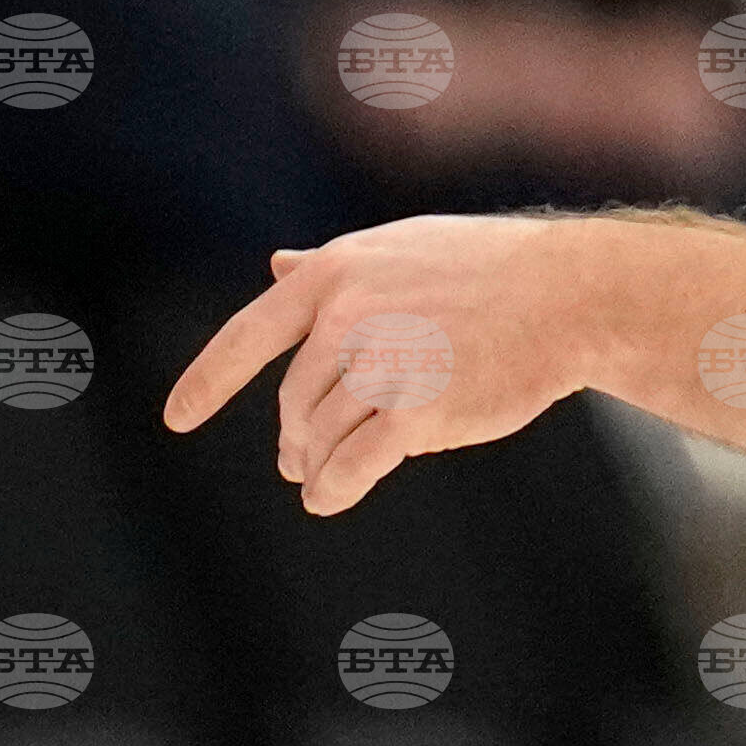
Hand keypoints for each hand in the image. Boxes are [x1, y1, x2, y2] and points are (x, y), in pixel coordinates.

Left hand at [160, 216, 600, 515]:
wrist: (569, 294)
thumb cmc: (491, 269)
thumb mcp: (403, 249)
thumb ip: (334, 270)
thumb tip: (276, 267)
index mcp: (338, 271)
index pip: (249, 334)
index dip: (207, 381)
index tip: (176, 419)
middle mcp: (349, 314)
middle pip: (294, 402)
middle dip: (297, 435)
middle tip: (304, 456)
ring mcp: (381, 362)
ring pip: (318, 440)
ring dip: (317, 465)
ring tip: (326, 473)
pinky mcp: (413, 411)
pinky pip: (348, 470)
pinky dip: (332, 489)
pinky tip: (329, 495)